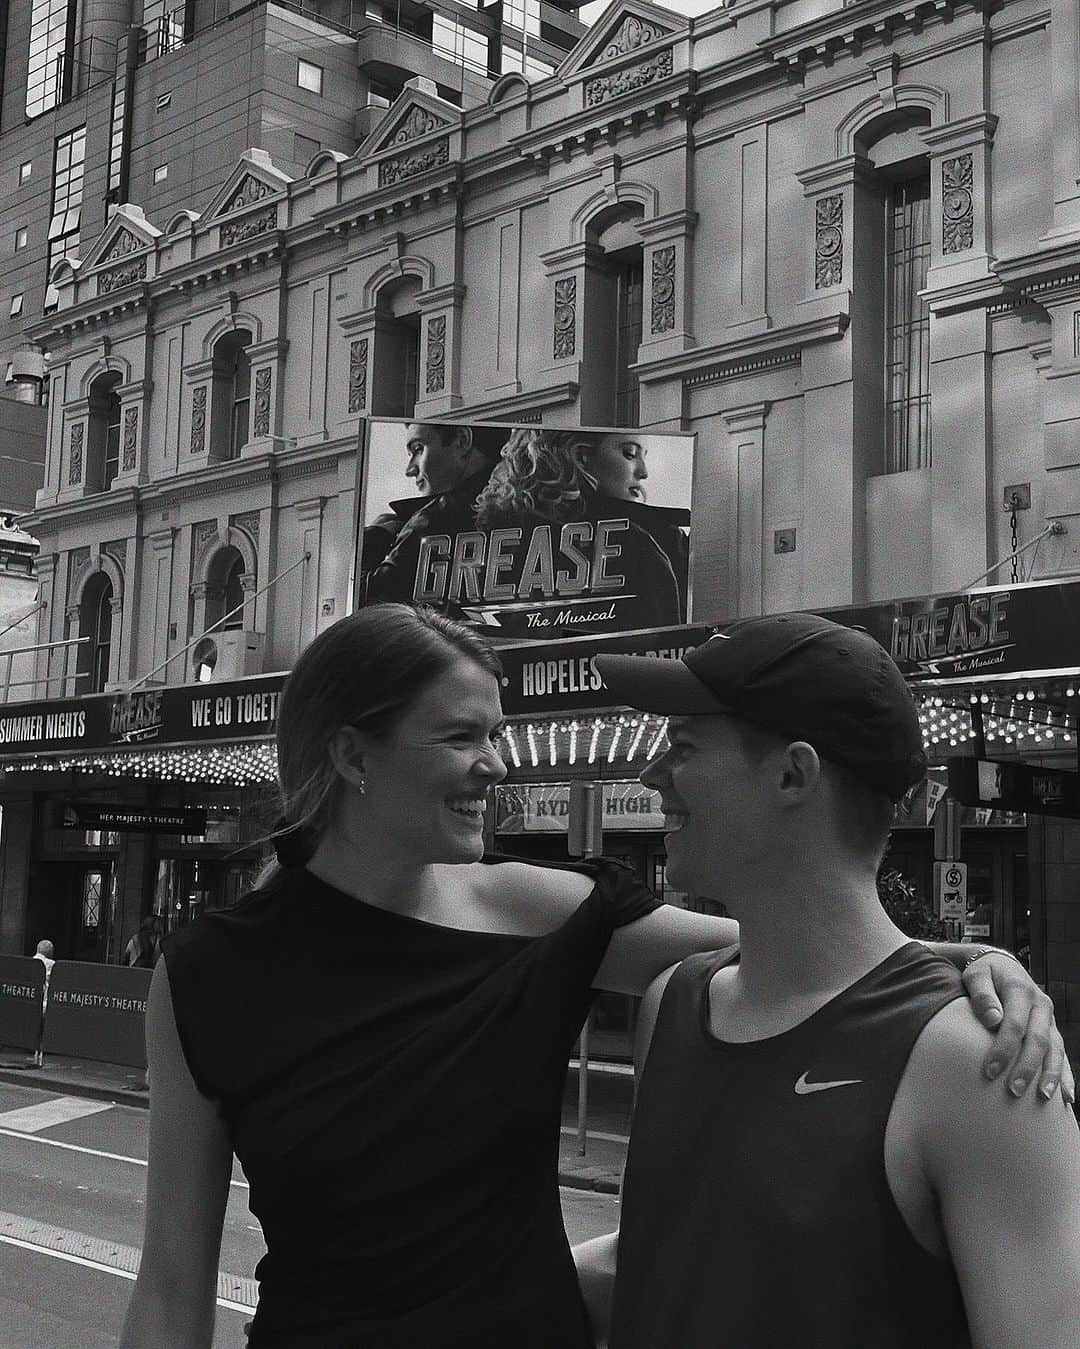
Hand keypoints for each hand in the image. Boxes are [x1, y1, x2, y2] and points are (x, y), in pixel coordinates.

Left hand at [961, 953, 1074, 1103]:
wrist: (1002, 965)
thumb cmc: (985, 973)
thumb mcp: (977, 975)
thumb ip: (982, 995)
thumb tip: (993, 1020)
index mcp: (1021, 990)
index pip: (1014, 1024)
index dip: (1003, 1049)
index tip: (990, 1071)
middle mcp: (1041, 1005)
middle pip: (1038, 1040)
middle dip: (1027, 1068)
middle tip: (1013, 1091)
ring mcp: (1049, 1018)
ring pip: (1055, 1049)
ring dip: (1051, 1075)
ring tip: (1044, 1097)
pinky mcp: (1052, 1029)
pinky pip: (1062, 1054)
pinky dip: (1065, 1075)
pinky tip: (1065, 1096)